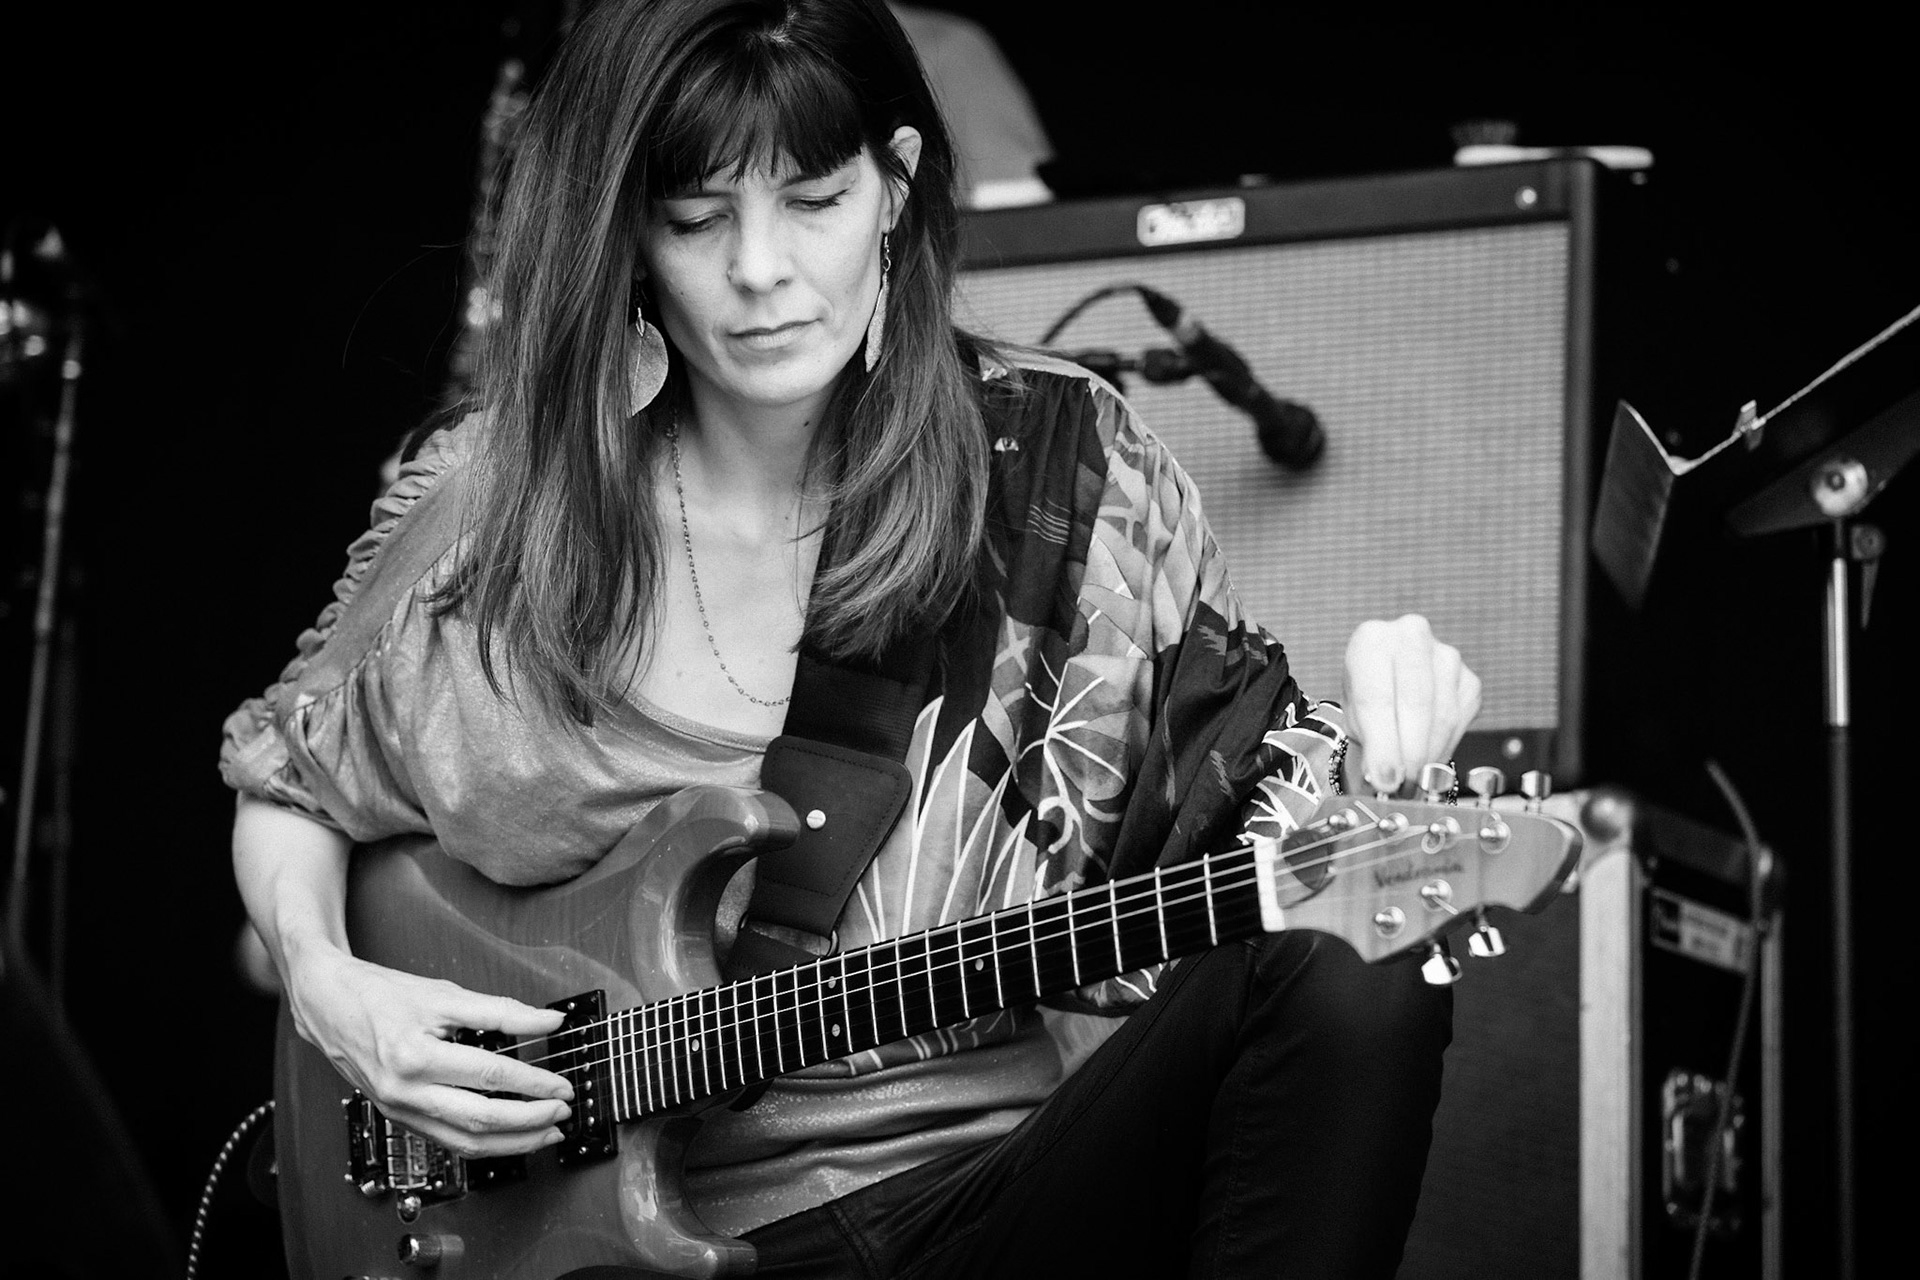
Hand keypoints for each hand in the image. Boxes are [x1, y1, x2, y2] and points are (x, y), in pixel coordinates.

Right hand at [286, 946, 573, 1158]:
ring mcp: (399, 1110)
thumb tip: (549, 1020)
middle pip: (480, 1120)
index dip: (534, 1083)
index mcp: (415, 1056)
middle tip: (563, 1112)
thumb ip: (502, 1010)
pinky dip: (483, 1143)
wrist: (327, 1005)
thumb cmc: (381, 995)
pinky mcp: (398, 1117)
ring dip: (512, 1143)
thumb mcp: (444, 993)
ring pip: (464, 1142)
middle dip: (530, 1121)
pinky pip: (446, 1140)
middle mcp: (404, 1091)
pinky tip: (509, 1136)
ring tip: (547, 1133)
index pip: (491, 1077)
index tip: (563, 1085)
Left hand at [1340, 614, 1481, 794]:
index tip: (1385, 779)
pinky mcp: (1469, 678)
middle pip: (1415, 703)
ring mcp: (1446, 655)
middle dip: (1409, 753)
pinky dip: (1443, 746)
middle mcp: (1411, 635)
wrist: (1392, 684)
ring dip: (1427, 753)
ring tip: (1410, 775)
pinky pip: (1461, 720)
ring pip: (1442, 715)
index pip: (1377, 698)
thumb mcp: (1356, 719)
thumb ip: (1370, 745)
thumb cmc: (1369, 698)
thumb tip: (1386, 780)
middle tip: (1401, 785)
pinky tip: (1427, 753)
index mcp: (1371, 639)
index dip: (1383, 745)